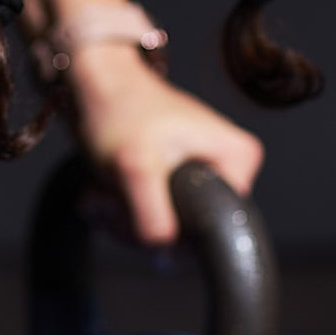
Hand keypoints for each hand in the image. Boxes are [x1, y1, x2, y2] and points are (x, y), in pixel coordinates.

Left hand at [65, 44, 263, 246]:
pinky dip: (124, 210)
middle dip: (141, 225)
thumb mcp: (136, 165)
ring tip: (101, 193)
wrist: (95, 83)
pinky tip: (102, 194)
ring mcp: (204, 172)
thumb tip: (167, 251)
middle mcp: (231, 166)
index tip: (137, 207)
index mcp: (240, 158)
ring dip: (126, 220)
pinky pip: (155, 213)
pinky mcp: (178, 178)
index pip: (218, 227)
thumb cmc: (119, 112)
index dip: (175, 230)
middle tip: (110, 202)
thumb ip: (154, 212)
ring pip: (169, 226)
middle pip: (192, 231)